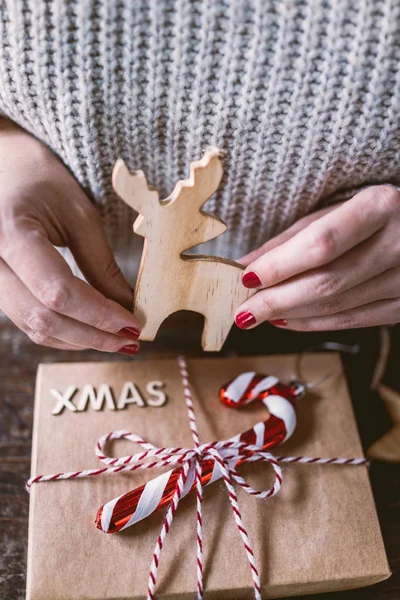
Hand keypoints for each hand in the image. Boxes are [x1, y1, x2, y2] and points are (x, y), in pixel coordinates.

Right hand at [0, 118, 140, 352]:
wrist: (4, 168)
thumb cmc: (40, 181)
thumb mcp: (78, 213)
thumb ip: (101, 263)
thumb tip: (127, 306)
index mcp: (10, 232)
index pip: (57, 290)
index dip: (98, 314)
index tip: (133, 323)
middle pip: (43, 317)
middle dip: (93, 335)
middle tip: (131, 339)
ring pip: (35, 327)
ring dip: (81, 340)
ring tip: (118, 339)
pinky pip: (28, 322)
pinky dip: (64, 333)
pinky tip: (92, 332)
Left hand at [236, 185, 399, 330]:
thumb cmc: (371, 216)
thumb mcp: (334, 212)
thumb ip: (291, 240)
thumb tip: (246, 266)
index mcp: (380, 206)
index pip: (321, 244)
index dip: (280, 265)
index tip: (247, 278)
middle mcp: (399, 243)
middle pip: (326, 282)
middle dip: (277, 300)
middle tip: (243, 310)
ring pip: (336, 306)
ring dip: (290, 314)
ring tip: (258, 314)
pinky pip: (351, 321)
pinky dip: (312, 323)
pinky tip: (286, 320)